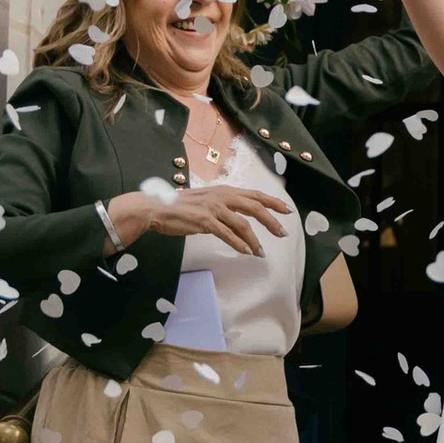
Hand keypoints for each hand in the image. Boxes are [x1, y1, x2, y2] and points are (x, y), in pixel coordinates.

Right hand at [105, 179, 293, 254]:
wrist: (156, 207)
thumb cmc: (180, 206)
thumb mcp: (206, 200)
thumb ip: (222, 206)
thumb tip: (237, 218)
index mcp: (224, 190)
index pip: (255, 195)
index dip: (272, 202)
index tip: (287, 211)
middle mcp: (222, 196)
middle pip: (255, 207)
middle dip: (272, 221)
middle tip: (283, 233)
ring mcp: (213, 208)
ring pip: (243, 224)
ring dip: (254, 240)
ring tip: (261, 252)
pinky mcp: (204, 221)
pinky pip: (227, 234)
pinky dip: (239, 244)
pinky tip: (246, 252)